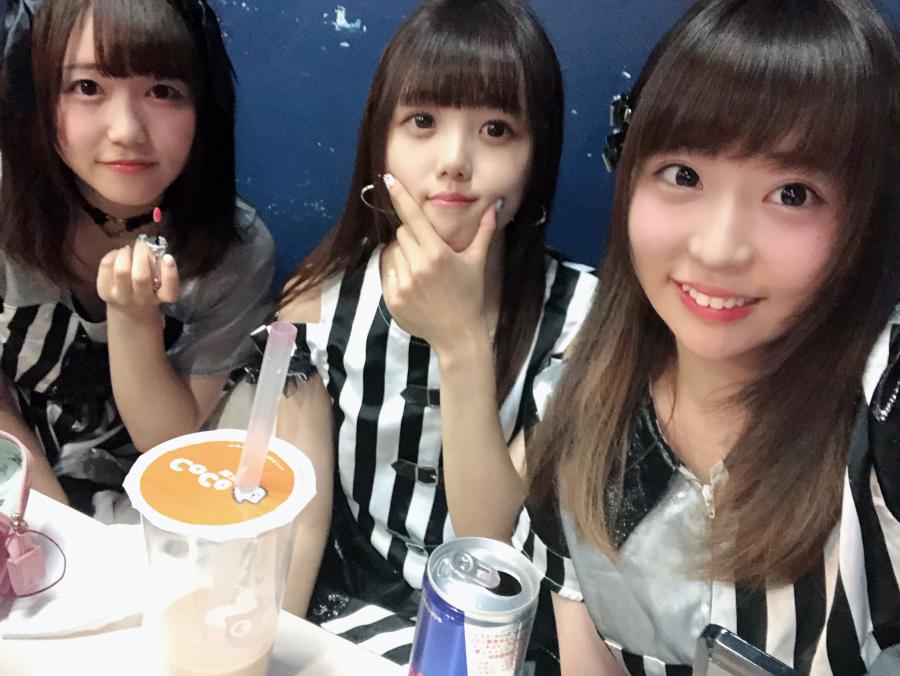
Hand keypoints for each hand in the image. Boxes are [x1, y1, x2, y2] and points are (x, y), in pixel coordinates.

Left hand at [97, 239, 179, 319]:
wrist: (129, 310)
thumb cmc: (149, 289)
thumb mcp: (160, 283)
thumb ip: (160, 267)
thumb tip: (151, 247)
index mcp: (161, 296)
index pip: (170, 290)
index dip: (170, 273)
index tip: (167, 257)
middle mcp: (142, 299)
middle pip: (141, 276)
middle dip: (141, 253)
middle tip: (142, 243)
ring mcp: (121, 296)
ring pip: (121, 270)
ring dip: (125, 253)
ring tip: (128, 249)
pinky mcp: (104, 291)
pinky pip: (106, 266)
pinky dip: (113, 254)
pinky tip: (118, 254)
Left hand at [381, 173, 497, 357]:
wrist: (458, 336)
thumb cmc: (470, 297)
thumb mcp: (477, 263)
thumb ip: (484, 232)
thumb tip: (494, 206)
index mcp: (438, 254)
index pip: (413, 217)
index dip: (400, 196)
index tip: (388, 178)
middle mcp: (418, 267)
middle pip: (403, 233)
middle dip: (413, 236)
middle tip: (429, 252)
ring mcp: (403, 284)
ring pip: (393, 252)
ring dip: (404, 255)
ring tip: (423, 273)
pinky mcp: (392, 299)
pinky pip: (387, 273)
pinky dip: (397, 274)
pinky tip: (415, 286)